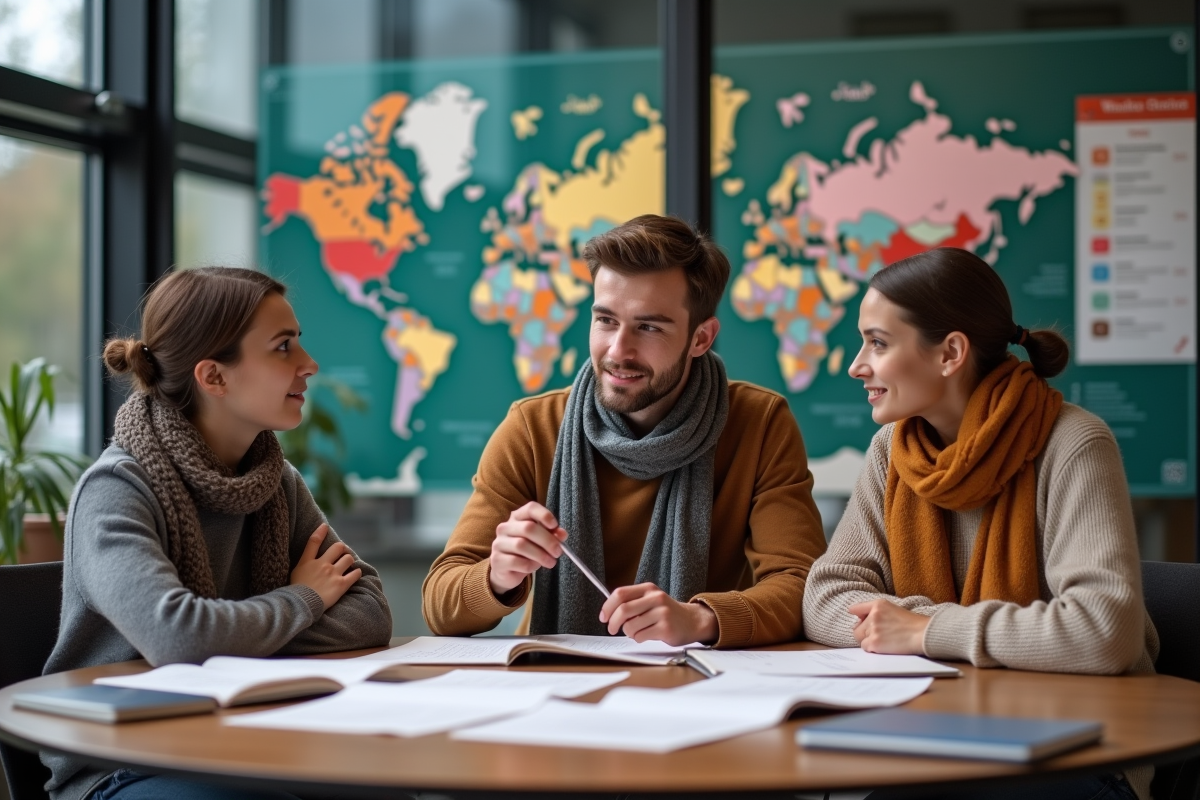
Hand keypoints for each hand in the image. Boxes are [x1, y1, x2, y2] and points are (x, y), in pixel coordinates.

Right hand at [289, 524, 361, 610]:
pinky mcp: (341, 584)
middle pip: (338, 547)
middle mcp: (322, 564)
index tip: (325, 526)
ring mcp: (333, 574)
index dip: (320, 531)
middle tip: (341, 555)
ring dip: (349, 561)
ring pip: (348, 558)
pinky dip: (357, 573)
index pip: (314, 541)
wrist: (301, 606)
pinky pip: (355, 574)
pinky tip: (355, 574)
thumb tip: (308, 559)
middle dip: (341, 549)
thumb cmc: (295, 592)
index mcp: (308, 562)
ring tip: (347, 565)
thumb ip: (303, 563)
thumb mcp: (295, 573)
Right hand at [489, 502, 567, 595]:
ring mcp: (499, 543)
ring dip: (540, 555)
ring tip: (550, 562)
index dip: (544, 515)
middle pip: (528, 528)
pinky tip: (533, 567)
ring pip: (521, 545)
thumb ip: (552, 536)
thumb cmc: (527, 553)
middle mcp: (505, 527)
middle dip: (547, 540)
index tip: (555, 525)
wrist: (507, 571)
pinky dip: (529, 565)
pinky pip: (516, 561)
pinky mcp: (497, 560)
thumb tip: (562, 534)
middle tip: (558, 552)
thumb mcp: (541, 543)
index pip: (530, 508)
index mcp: (517, 518)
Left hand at [599, 583, 718, 645]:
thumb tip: (608, 612)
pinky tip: (646, 635)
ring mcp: (662, 613)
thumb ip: (632, 602)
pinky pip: (640, 636)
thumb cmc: (666, 612)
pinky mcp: (665, 628)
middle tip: (612, 629)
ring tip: (636, 631)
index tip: (603, 617)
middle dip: (613, 623)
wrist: (692, 621)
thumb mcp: (651, 599)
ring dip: (628, 632)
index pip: (620, 593)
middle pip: (623, 610)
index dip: (607, 606)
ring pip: (630, 626)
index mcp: (648, 589)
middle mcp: (655, 598)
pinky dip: (638, 638)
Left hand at [849, 599, 929, 654]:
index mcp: (878, 604)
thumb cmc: (913, 624)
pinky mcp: (874, 642)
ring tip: (884, 641)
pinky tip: (885, 647)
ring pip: (860, 638)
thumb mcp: (894, 609)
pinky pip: (865, 647)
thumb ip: (876, 611)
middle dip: (864, 633)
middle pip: (857, 628)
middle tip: (879, 636)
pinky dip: (873, 649)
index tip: (857, 619)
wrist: (923, 634)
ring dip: (869, 641)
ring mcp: (873, 628)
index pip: (857, 608)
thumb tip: (857, 616)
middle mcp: (873, 614)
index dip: (857, 616)